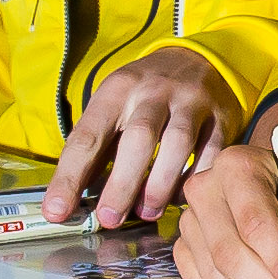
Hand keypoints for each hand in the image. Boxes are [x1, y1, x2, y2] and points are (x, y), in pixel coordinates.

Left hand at [51, 44, 238, 229]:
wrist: (194, 59)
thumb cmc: (141, 96)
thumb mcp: (112, 109)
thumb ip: (95, 153)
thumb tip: (69, 203)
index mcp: (116, 90)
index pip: (88, 136)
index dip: (69, 176)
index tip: (57, 211)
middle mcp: (153, 91)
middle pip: (138, 138)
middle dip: (122, 183)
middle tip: (110, 218)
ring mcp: (190, 100)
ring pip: (178, 143)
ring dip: (160, 184)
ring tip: (147, 213)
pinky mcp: (220, 115)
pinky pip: (212, 151)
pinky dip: (195, 177)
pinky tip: (180, 197)